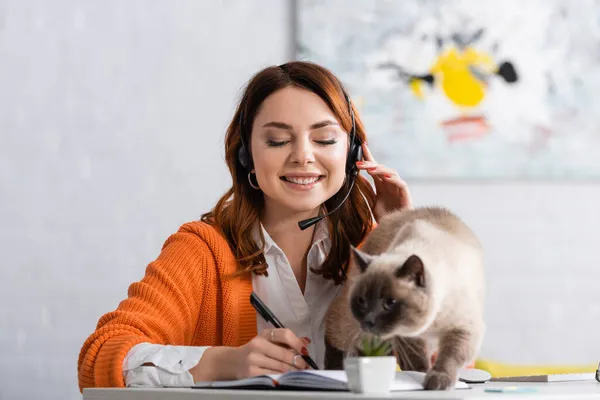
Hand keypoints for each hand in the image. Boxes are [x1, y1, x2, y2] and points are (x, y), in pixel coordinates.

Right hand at [192, 328, 310, 380]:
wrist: (230, 362)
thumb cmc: (253, 352)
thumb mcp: (266, 342)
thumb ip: (285, 341)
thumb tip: (306, 341)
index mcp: (263, 334)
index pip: (284, 334)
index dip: (297, 342)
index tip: (305, 351)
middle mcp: (258, 345)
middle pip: (285, 354)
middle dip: (298, 362)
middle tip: (306, 366)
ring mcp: (253, 360)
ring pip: (281, 367)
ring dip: (293, 372)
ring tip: (300, 373)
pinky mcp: (251, 373)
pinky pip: (272, 376)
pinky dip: (282, 378)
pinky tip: (287, 378)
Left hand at [356, 143, 412, 221]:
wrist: (394, 229)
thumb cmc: (385, 216)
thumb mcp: (372, 201)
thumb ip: (367, 190)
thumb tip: (358, 177)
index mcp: (381, 184)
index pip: (374, 167)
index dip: (369, 156)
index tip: (362, 146)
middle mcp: (389, 183)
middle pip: (381, 168)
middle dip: (370, 164)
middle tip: (359, 163)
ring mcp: (397, 187)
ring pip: (390, 172)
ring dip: (380, 169)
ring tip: (369, 169)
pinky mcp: (405, 194)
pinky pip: (400, 183)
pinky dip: (393, 179)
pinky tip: (384, 177)